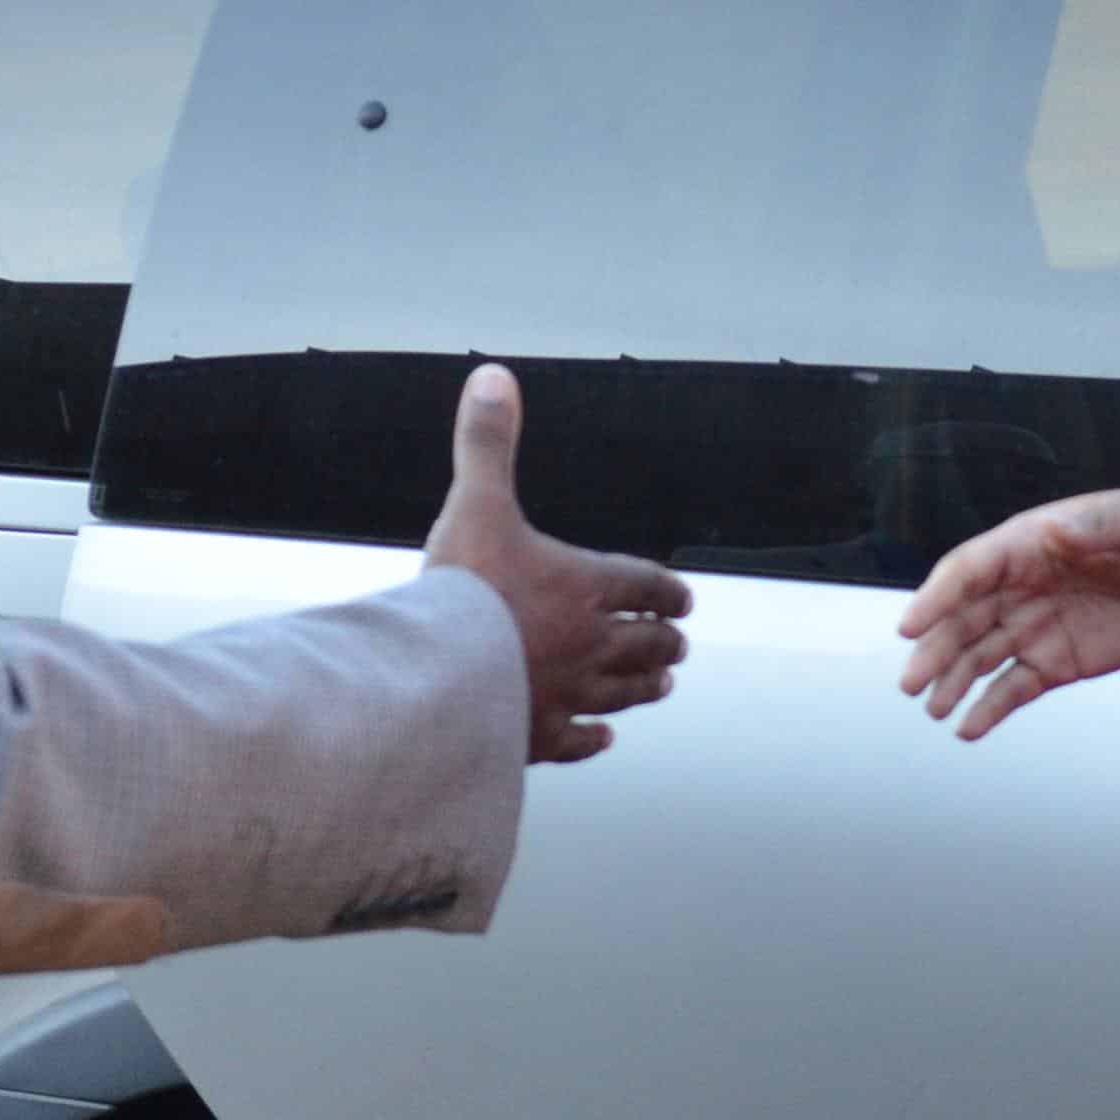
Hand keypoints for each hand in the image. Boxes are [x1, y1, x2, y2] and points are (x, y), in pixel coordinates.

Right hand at [422, 365, 692, 763]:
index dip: (666, 590)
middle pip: (643, 643)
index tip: (684, 598)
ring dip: (645, 686)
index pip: (644, 586)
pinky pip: (578, 741)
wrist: (435, 676)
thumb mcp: (476, 502)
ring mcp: (567, 695)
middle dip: (663, 640)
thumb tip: (494, 378)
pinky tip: (603, 738)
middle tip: (678, 642)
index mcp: (584, 586)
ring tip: (662, 684)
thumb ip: (487, 443)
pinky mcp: (537, 737)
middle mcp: (589, 644)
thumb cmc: (462, 589)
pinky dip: (595, 738)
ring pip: (622, 692)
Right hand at [895, 488, 1119, 740]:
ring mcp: (1035, 627)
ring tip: (936, 710)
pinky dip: (990, 709)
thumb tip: (1056, 531)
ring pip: (980, 657)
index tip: (911, 625)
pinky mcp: (1057, 662)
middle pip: (963, 619)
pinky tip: (969, 728)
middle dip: (935, 650)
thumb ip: (1094, 526)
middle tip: (913, 681)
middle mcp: (1020, 588)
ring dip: (954, 682)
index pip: (968, 571)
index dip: (936, 597)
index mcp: (1028, 545)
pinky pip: (1014, 688)